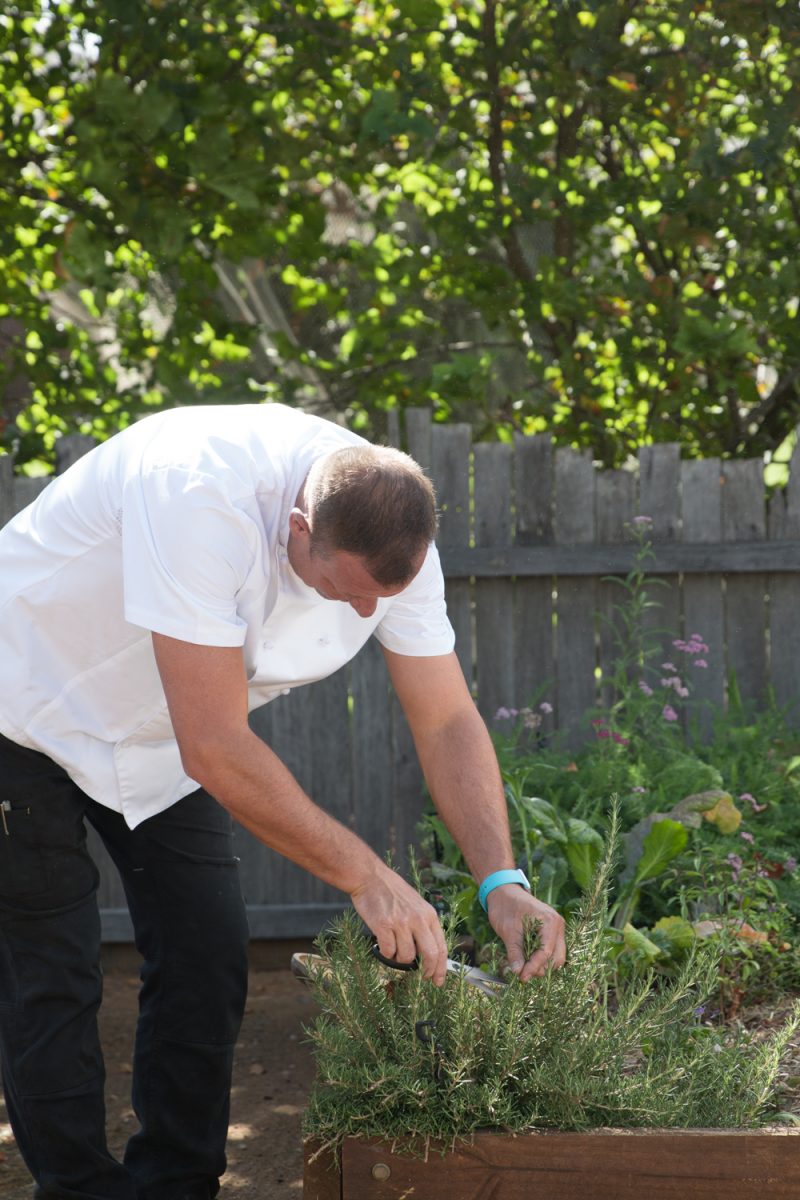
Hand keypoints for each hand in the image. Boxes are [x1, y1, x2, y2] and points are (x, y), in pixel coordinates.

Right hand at [350, 865, 447, 985]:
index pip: (441, 947)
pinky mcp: (383, 925)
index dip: (440, 968)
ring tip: (393, 949)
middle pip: (429, 955)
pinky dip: (385, 954)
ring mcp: (401, 922)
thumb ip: (424, 925)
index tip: (438, 981)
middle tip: (421, 978)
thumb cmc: (393, 892)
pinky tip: (382, 945)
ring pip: (406, 957)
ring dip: (399, 960)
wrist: (371, 878)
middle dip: (426, 972)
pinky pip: (388, 951)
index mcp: (429, 915)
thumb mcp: (416, 905)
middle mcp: (418, 919)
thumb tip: (428, 954)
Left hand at [487, 886, 565, 981]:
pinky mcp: (552, 932)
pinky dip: (541, 958)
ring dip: (541, 965)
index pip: (546, 952)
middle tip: (522, 973)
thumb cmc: (506, 907)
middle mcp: (558, 925)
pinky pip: (552, 951)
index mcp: (549, 921)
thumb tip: (518, 972)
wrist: (504, 892)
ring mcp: (557, 929)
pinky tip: (528, 959)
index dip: (534, 967)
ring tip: (524, 966)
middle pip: (557, 958)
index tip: (522, 977)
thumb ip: (515, 952)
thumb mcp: (508, 931)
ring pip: (556, 957)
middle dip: (540, 968)